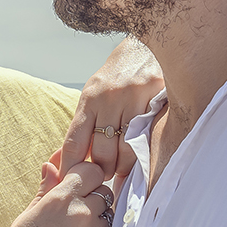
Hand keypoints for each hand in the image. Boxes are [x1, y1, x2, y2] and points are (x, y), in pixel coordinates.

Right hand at [0, 161, 113, 226]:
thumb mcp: (25, 220)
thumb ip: (44, 191)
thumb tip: (51, 165)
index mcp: (59, 200)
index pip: (90, 171)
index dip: (86, 178)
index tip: (79, 188)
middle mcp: (81, 215)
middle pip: (104, 192)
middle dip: (94, 200)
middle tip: (77, 218)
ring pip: (110, 218)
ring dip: (100, 223)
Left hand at [61, 37, 163, 182]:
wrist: (145, 46)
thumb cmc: (116, 75)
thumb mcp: (95, 93)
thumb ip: (86, 122)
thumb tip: (71, 156)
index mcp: (89, 99)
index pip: (75, 141)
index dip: (71, 166)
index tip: (71, 181)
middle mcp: (108, 99)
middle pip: (102, 151)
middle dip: (101, 170)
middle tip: (103, 179)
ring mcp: (133, 98)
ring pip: (126, 148)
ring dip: (123, 167)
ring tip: (121, 172)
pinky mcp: (155, 98)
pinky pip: (148, 136)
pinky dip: (142, 152)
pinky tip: (140, 160)